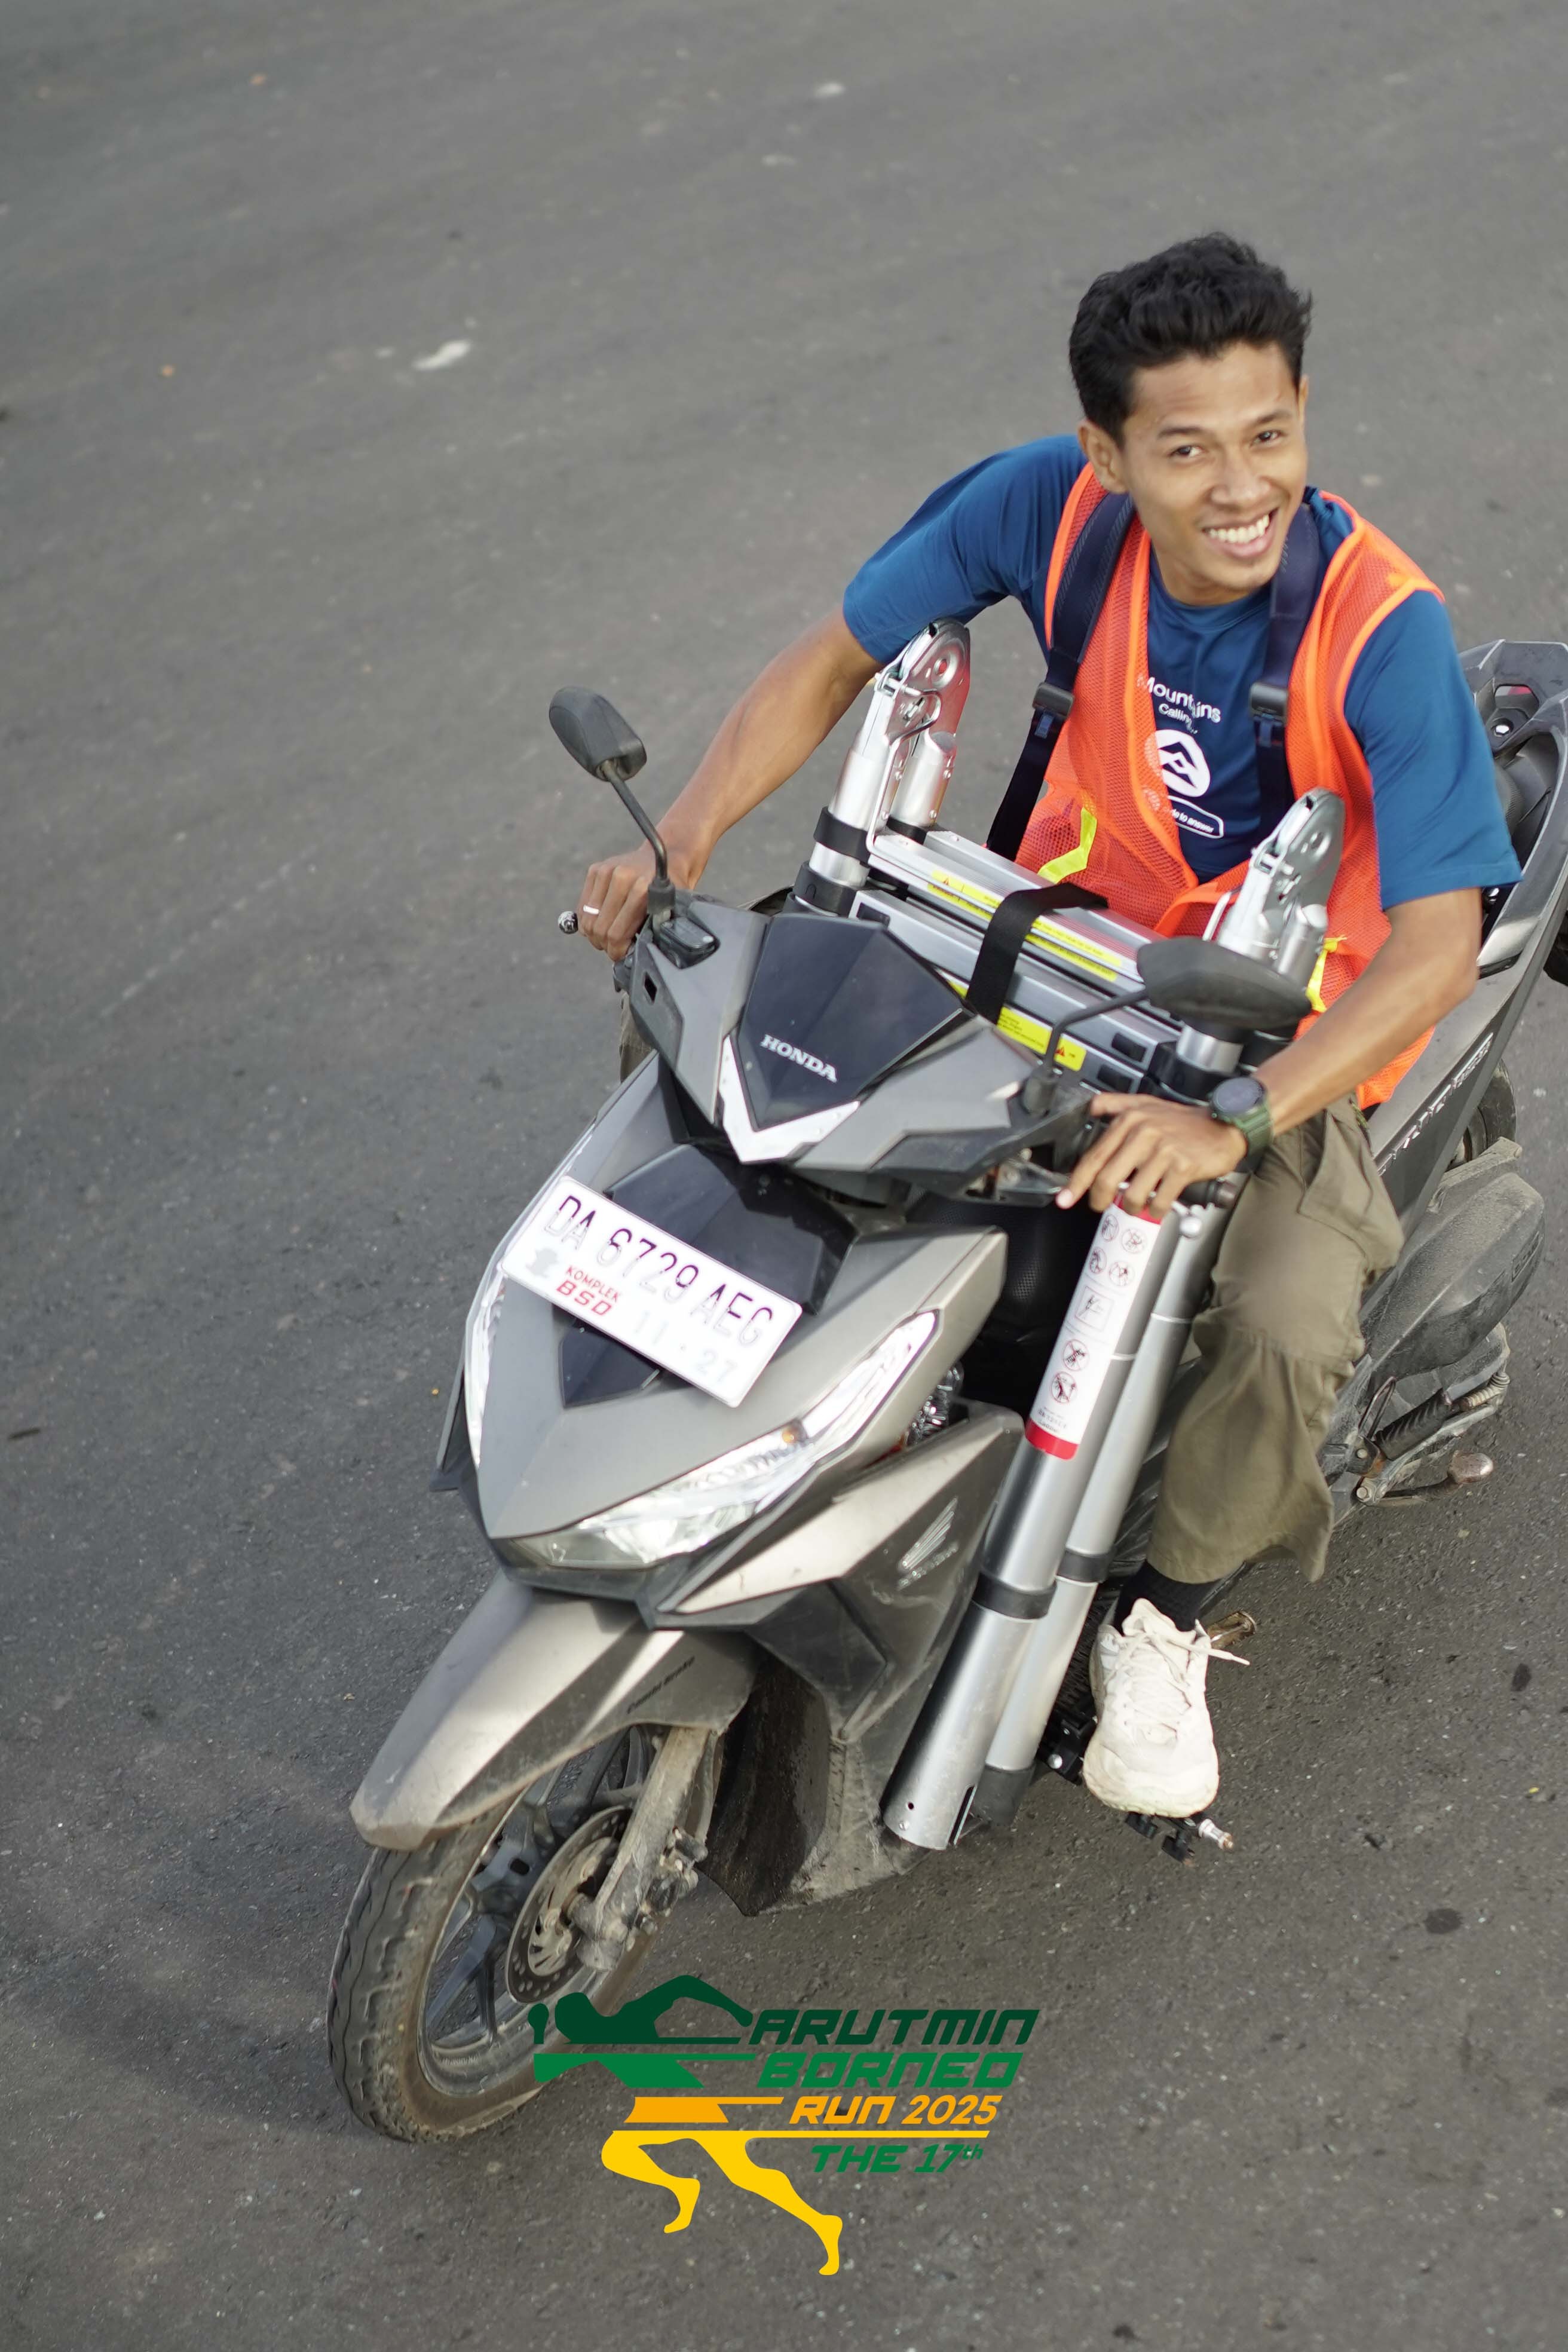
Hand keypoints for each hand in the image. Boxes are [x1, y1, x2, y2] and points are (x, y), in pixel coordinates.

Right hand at [576, 844, 661, 959]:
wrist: (663, 855)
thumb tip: (630, 955)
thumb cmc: (669, 887)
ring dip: (594, 934)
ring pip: (588, 918)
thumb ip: (651, 929)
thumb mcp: (667, 909)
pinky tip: (599, 923)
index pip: (616, 934)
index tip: (620, 955)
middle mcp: (621, 877)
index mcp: (641, 889)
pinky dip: (587, 919)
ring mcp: (606, 871)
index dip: (616, 951)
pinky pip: (583, 905)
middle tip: (612, 949)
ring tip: (605, 938)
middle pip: (599, 928)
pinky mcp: (595, 870)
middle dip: (604, 945)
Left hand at [1055, 1092, 1246, 1216]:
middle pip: (1108, 1178)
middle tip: (1101, 1206)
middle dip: (1100, 1199)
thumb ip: (1114, 1103)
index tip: (1066, 1198)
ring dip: (1132, 1207)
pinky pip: (1160, 1199)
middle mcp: (1144, 1133)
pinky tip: (1157, 1206)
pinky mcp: (1182, 1166)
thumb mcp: (1146, 1103)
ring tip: (1137, 1205)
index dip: (1077, 1181)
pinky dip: (1156, 1210)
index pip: (1095, 1156)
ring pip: (1133, 1193)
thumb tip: (1089, 1107)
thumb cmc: (1185, 1121)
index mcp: (1130, 1120)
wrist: (1225, 1124)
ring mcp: (1164, 1150)